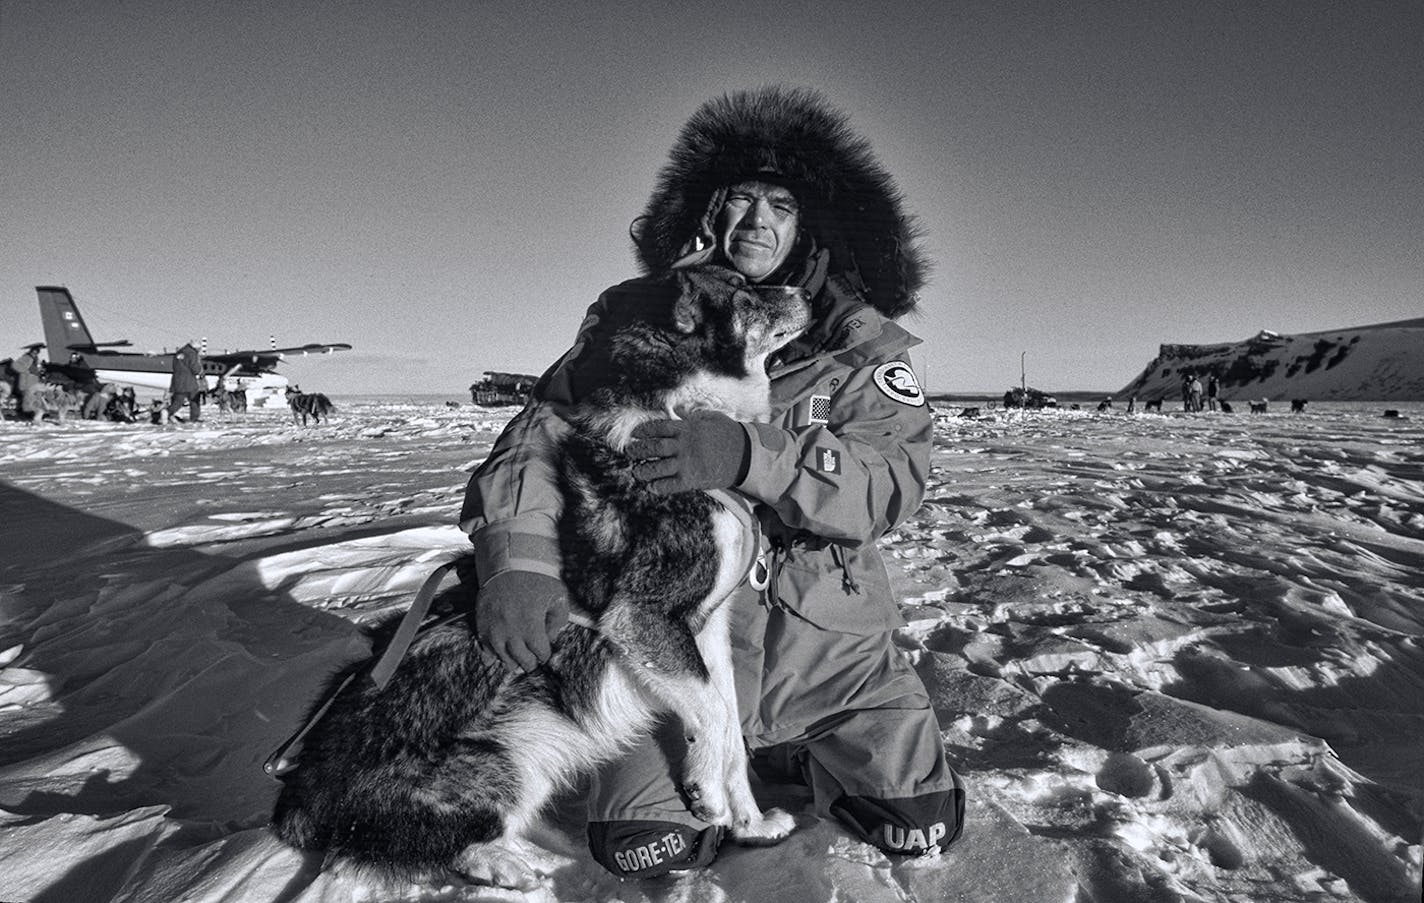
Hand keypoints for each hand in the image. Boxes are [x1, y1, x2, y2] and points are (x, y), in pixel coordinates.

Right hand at [474, 570, 569, 671]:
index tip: (544, 648)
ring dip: (513, 660)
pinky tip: (497, 656)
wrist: (507, 562)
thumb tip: (550, 637)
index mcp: (532, 627)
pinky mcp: (482, 626)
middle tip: (533, 656)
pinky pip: (485, 650)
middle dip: (531, 660)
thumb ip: (558, 620)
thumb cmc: (536, 577)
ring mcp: (494, 631)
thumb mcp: (557, 596)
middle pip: (523, 662)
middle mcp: (511, 633)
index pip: (541, 654)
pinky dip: (492, 655)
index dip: (545, 652)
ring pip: (504, 659)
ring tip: (517, 656)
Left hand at [627, 412, 749, 494]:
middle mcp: (684, 445)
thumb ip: (694, 415)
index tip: (635, 434)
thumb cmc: (730, 434)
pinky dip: (658, 487)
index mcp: (687, 428)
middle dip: (639, 450)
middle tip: (629, 452)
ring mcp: (687, 463)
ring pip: (658, 467)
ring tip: (636, 472)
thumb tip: (680, 410)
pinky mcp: (692, 480)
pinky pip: (670, 485)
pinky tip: (651, 487)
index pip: (659, 427)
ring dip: (643, 470)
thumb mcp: (712, 418)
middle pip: (654, 447)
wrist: (746, 455)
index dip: (644, 431)